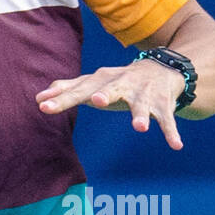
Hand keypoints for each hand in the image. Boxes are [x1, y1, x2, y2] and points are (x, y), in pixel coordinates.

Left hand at [35, 61, 186, 149]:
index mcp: (101, 80)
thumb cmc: (119, 81)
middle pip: (111, 90)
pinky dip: (171, 132)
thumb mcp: (94, 82)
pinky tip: (176, 145)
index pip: (79, 90)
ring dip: (141, 115)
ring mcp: (143, 94)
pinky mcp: (162, 104)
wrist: (162, 69)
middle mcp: (121, 84)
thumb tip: (38, 98)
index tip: (43, 106)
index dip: (61, 98)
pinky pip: (167, 119)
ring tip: (140, 128)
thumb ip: (68, 90)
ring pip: (142, 105)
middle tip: (96, 101)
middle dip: (105, 94)